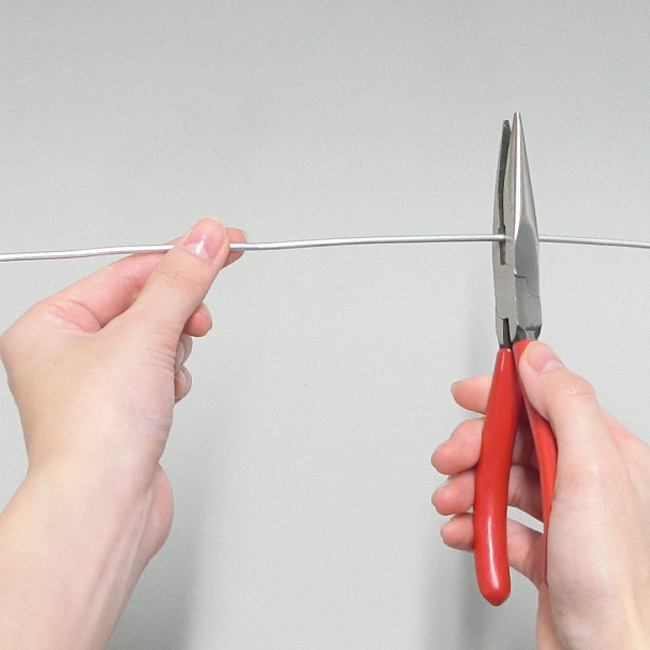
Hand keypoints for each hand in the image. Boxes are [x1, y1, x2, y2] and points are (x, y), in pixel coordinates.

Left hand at [0, 218, 244, 648]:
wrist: (106, 507)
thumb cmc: (96, 434)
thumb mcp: (144, 336)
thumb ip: (180, 281)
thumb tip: (205, 237)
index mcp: (50, 325)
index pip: (127, 273)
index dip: (179, 258)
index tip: (222, 242)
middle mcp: (67, 352)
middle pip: (143, 304)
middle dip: (175, 315)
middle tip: (196, 321)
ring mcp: (96, 382)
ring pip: (156, 338)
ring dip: (173, 352)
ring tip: (164, 377)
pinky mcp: (124, 407)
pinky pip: (160, 369)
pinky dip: (172, 378)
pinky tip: (165, 399)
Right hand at [432, 342, 649, 648]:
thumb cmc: (613, 583)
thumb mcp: (591, 474)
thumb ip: (565, 406)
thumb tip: (538, 359)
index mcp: (604, 454)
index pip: (545, 401)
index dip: (503, 393)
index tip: (471, 392)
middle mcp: (584, 483)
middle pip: (516, 442)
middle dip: (475, 447)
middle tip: (449, 457)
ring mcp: (563, 518)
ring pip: (502, 483)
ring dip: (467, 488)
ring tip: (449, 501)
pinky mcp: (545, 553)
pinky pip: (501, 526)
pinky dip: (475, 526)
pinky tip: (463, 532)